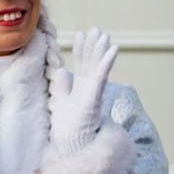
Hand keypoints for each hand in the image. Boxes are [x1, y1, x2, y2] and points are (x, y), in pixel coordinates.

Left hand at [50, 28, 118, 155]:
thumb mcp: (60, 101)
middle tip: (97, 30)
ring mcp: (93, 91)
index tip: (81, 33)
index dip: (81, 49)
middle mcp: (88, 87)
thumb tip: (61, 70)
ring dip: (102, 50)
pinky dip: (107, 62)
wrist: (72, 143)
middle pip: (91, 62)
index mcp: (80, 87)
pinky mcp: (94, 96)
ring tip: (105, 36)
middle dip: (93, 46)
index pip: (82, 64)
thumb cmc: (67, 127)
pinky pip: (102, 76)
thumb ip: (62, 86)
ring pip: (98, 66)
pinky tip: (113, 50)